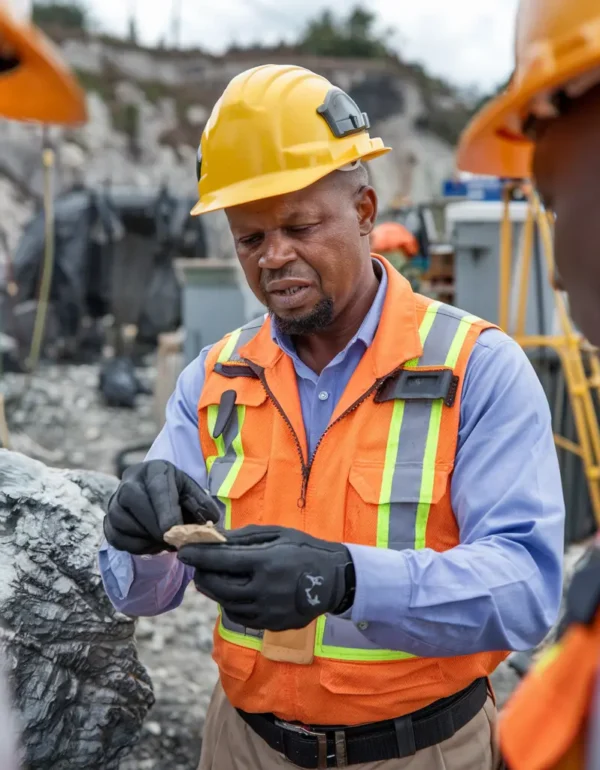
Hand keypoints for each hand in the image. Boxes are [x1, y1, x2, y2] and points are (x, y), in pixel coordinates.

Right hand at [103, 460, 220, 554]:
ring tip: (166, 541)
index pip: (157, 489)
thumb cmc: (177, 495)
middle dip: (155, 527)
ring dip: (147, 538)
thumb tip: (210, 521)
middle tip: (174, 541)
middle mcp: (129, 481)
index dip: (166, 512)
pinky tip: (152, 544)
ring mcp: (115, 501)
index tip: (175, 530)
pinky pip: (117, 538)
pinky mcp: (108, 521)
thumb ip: (203, 506)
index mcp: (154, 470)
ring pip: (123, 522)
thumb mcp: (192, 493)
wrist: (154, 497)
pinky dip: (137, 547)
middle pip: (134, 502)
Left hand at [177, 525, 353, 630]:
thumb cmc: (305, 549)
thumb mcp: (277, 535)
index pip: (221, 560)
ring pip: (226, 604)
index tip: (182, 551)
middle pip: (218, 586)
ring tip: (211, 578)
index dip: (199, 555)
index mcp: (266, 562)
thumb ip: (244, 538)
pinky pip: (241, 617)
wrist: (334, 580)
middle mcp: (264, 590)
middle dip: (203, 574)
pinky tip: (231, 593)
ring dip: (214, 591)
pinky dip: (230, 604)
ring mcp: (268, 611)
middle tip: (197, 565)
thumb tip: (215, 538)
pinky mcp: (272, 625)